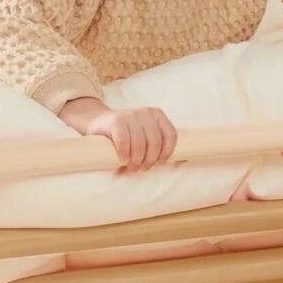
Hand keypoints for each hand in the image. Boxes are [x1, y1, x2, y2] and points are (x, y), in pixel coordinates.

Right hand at [60, 98, 177, 171]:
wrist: (99, 122)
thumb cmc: (126, 134)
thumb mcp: (144, 135)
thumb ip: (159, 144)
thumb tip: (182, 161)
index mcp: (158, 115)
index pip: (171, 135)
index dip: (167, 152)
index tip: (159, 163)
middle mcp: (147, 113)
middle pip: (155, 143)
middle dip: (149, 160)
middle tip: (141, 169)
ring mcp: (132, 115)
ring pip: (140, 144)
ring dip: (136, 161)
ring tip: (131, 168)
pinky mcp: (117, 120)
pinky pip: (124, 142)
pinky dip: (124, 155)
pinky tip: (122, 161)